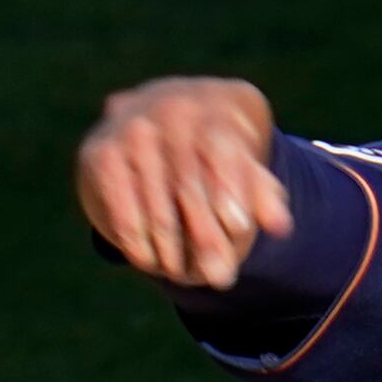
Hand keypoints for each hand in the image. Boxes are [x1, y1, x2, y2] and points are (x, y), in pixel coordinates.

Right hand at [75, 77, 294, 287]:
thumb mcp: (243, 160)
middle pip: (189, 183)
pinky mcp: (100, 151)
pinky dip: (136, 239)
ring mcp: (131, 127)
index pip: (223, 149)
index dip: (232, 189)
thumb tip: (281, 226)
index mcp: (215, 105)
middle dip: (206, 236)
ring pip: (155, 201)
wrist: (157, 110)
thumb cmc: (215, 145)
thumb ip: (262, 192)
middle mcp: (170, 107)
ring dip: (171, 247)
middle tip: (221, 277)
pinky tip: (150, 261)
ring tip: (186, 277)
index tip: (240, 229)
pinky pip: (121, 205)